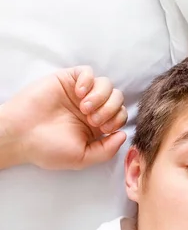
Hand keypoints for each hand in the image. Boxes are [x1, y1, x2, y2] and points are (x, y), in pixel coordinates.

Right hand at [0, 66, 127, 169]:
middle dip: (111, 109)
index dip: (117, 120)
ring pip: (106, 84)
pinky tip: (78, 92)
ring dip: (101, 96)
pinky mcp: (67, 80)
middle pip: (117, 98)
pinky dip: (88, 80)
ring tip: (84, 108)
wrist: (20, 134)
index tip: (103, 129)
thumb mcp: (82, 157)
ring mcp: (79, 93)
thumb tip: (124, 135)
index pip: (120, 116)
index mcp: (96, 127)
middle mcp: (90, 109)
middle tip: (93, 119)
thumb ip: (106, 150)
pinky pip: (88, 72)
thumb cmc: (48, 149)